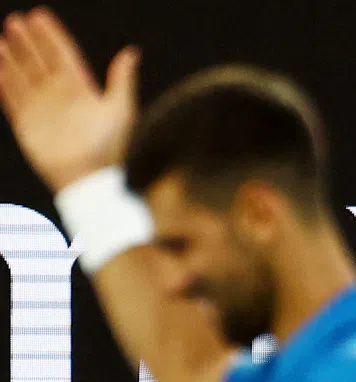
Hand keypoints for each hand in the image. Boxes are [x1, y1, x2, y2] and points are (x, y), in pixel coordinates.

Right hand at [0, 7, 138, 192]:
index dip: (52, 38)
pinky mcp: (26, 123)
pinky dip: (2, 77)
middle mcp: (60, 98)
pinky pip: (10, 95)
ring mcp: (42, 109)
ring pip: (23, 75)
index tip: (41, 16)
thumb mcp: (121, 110)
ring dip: (12, 56)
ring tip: (3, 35)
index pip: (64, 56)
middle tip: (17, 21)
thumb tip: (132, 53)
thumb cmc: (111, 149)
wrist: (90, 180)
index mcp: (83, 91)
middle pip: (40, 62)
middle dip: (29, 42)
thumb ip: (122, 80)